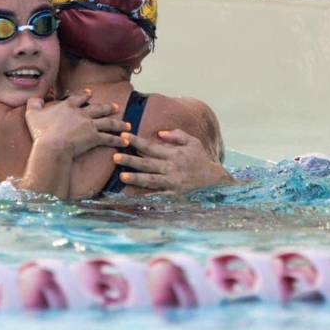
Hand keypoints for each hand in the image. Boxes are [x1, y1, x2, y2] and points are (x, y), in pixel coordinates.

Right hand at [25, 91, 130, 158]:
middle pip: (98, 108)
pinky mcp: (94, 138)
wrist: (52, 145)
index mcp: (68, 106)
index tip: (90, 93)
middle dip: (108, 107)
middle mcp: (81, 113)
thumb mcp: (33, 114)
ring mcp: (90, 125)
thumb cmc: (41, 131)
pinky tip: (126, 141)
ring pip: (108, 122)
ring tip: (127, 124)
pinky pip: (109, 138)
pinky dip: (118, 140)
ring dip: (119, 123)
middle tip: (116, 107)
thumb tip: (35, 99)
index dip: (85, 95)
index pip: (79, 98)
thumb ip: (34, 104)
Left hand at [112, 128, 234, 193]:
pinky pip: (157, 195)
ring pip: (150, 180)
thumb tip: (159, 133)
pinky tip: (133, 195)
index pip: (151, 146)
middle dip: (130, 160)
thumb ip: (176, 135)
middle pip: (147, 163)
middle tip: (114, 157)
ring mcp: (171, 182)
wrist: (215, 179)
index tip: (123, 136)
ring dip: (136, 178)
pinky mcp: (173, 194)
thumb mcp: (193, 142)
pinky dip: (146, 196)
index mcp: (173, 154)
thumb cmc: (201, 159)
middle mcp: (170, 167)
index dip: (136, 141)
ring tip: (122, 177)